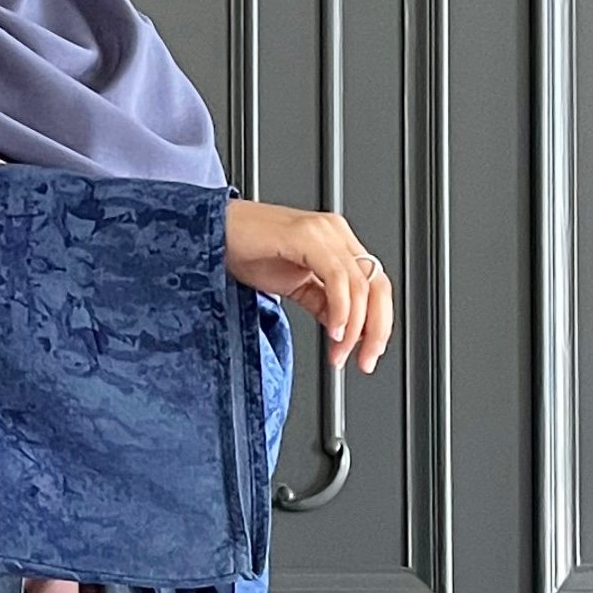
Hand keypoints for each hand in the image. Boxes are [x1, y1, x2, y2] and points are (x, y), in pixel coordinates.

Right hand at [224, 201, 394, 373]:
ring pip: (361, 285)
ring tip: (340, 351)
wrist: (214, 234)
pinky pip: (337, 277)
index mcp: (337, 242)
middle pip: (378, 285)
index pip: (375, 285)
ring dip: (355, 328)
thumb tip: (343, 328)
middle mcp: (335, 233)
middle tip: (365, 360)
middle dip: (377, 329)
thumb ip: (321, 302)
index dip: (379, 323)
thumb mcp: (292, 284)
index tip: (368, 352)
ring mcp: (323, 232)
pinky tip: (333, 330)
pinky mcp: (307, 236)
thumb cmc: (247, 251)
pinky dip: (340, 309)